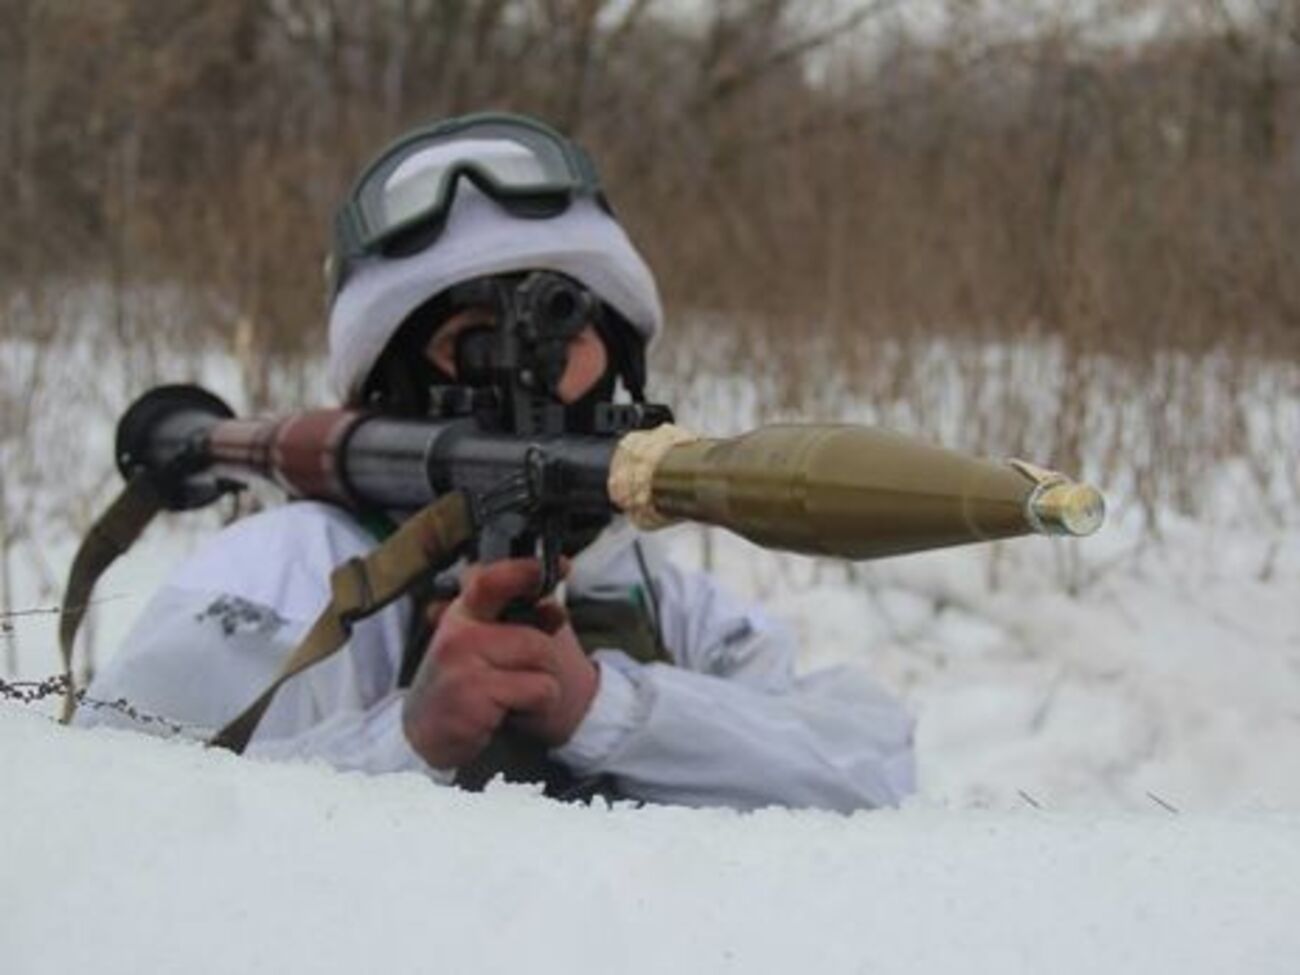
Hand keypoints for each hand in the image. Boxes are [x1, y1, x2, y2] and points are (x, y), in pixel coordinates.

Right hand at [401, 558, 599, 769]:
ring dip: (541, 686)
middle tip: (519, 677)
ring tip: (510, 696)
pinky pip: (539, 692)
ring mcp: (462, 666)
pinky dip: (535, 706)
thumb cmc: (464, 685)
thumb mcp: (482, 644)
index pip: (492, 580)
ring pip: (542, 661)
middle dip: (544, 660)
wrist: (427, 736)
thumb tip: (554, 609)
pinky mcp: (473, 698)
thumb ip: (516, 621)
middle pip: (536, 637)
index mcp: (463, 613)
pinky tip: (504, 713)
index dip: (526, 571)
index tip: (562, 566)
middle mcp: (459, 634)